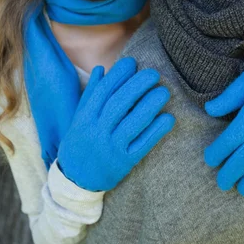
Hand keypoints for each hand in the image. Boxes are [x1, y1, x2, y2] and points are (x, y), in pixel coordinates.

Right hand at [58, 57, 174, 190]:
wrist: (76, 181)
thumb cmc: (80, 143)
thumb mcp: (79, 119)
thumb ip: (90, 94)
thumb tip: (102, 69)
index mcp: (85, 118)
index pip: (102, 92)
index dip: (118, 75)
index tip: (132, 62)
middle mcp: (97, 131)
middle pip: (119, 104)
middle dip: (137, 86)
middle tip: (153, 73)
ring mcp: (111, 148)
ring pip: (132, 123)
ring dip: (150, 105)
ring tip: (163, 91)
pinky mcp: (124, 162)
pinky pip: (143, 145)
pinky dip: (156, 131)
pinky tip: (168, 118)